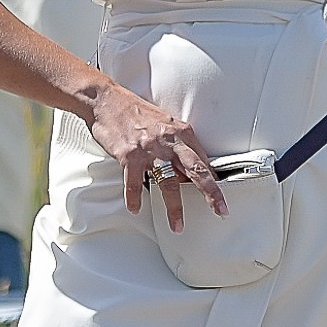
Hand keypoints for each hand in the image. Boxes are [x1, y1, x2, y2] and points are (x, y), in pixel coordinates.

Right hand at [88, 80, 226, 230]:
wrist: (106, 100)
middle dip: (210, 192)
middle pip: (196, 170)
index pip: (203, 160)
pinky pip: (135, 184)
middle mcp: (168, 141)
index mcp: (181, 132)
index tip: (220, 197)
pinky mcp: (129, 156)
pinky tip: (136, 208)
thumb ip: (178, 147)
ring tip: (178, 225)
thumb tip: (188, 172)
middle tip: (220, 209)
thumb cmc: (135, 112)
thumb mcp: (165, 125)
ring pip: (168, 183)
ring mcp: (149, 149)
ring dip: (174, 208)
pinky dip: (135, 199)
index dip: (213, 180)